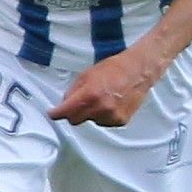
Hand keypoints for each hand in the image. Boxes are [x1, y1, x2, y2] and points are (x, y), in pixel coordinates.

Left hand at [49, 46, 163, 126]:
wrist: (138, 71)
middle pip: (76, 120)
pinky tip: (111, 103)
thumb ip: (73, 90)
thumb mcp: (87, 74)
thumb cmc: (115, 69)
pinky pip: (104, 122)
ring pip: (91, 121)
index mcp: (90, 94)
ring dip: (91, 113)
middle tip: (81, 101)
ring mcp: (111, 116)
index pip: (66, 111)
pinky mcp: (120, 121)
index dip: (56, 113)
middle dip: (74, 113)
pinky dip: (104, 115)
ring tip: (103, 98)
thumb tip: (65, 103)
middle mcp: (100, 108)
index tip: (52, 114)